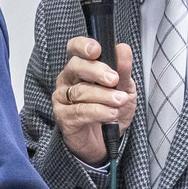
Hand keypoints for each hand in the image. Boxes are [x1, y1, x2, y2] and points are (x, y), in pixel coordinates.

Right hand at [52, 37, 135, 163]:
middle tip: (114, 79)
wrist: (107, 142)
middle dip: (96, 71)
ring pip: (80, 91)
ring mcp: (62, 98)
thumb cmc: (111, 110)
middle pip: (75, 66)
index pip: (74, 48)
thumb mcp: (125, 89)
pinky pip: (79, 111)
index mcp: (81, 67)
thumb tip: (123, 49)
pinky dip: (98, 112)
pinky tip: (111, 114)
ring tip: (119, 100)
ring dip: (103, 96)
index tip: (96, 50)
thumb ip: (123, 71)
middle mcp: (68, 79)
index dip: (83, 45)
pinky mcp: (63, 117)